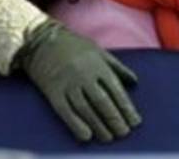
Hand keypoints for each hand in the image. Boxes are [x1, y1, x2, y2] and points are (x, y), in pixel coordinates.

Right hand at [17, 20, 141, 141]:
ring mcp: (68, 84)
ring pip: (86, 109)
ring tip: (108, 138)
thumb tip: (134, 82)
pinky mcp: (53, 92)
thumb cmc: (75, 46)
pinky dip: (76, 124)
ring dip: (98, 125)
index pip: (116, 90)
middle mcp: (84, 75)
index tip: (135, 122)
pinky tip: (86, 136)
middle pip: (102, 101)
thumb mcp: (99, 51)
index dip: (126, 108)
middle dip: (114, 119)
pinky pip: (66, 111)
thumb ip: (117, 67)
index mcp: (98, 65)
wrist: (42, 40)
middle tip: (124, 133)